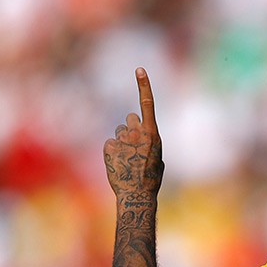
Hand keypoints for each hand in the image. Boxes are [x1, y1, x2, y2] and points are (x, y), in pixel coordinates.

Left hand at [104, 68, 163, 196]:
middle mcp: (137, 133)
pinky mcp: (108, 147)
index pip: (148, 104)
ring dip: (122, 142)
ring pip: (119, 133)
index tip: (139, 70)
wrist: (136, 196)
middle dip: (131, 128)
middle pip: (130, 120)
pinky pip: (109, 144)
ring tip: (127, 161)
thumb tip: (140, 134)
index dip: (144, 85)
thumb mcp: (158, 160)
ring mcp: (122, 140)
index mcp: (153, 135)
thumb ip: (149, 142)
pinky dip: (112, 153)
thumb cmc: (151, 180)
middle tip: (133, 147)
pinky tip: (118, 165)